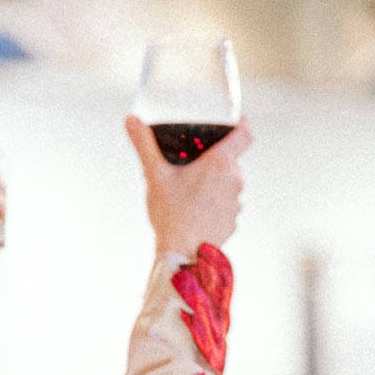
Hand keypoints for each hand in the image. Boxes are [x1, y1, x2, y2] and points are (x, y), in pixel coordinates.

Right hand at [125, 115, 252, 258]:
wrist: (182, 254)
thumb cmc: (170, 213)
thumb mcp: (154, 175)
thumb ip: (143, 145)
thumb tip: (130, 120)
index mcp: (219, 162)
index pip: (244, 134)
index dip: (242, 124)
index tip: (238, 121)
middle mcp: (234, 180)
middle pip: (231, 161)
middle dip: (213, 162)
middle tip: (191, 169)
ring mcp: (236, 203)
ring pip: (228, 185)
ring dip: (214, 185)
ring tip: (189, 195)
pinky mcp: (232, 223)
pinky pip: (225, 207)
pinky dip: (213, 206)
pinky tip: (194, 213)